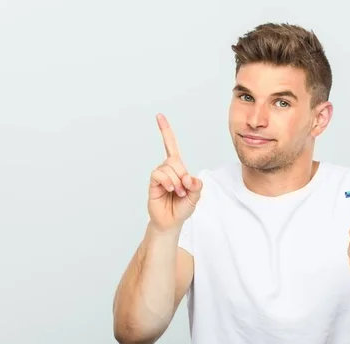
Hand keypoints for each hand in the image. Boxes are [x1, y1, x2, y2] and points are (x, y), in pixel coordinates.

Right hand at [147, 113, 202, 232]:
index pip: (171, 146)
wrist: (171, 222)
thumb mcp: (195, 196)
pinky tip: (170, 190)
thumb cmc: (182, 207)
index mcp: (178, 168)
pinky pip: (159, 173)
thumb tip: (189, 178)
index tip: (159, 116)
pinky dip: (168, 181)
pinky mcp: (153, 183)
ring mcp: (159, 175)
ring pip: (169, 167)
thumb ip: (196, 186)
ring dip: (176, 182)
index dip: (165, 131)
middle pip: (175, 160)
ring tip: (177, 193)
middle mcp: (167, 168)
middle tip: (184, 190)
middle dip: (182, 175)